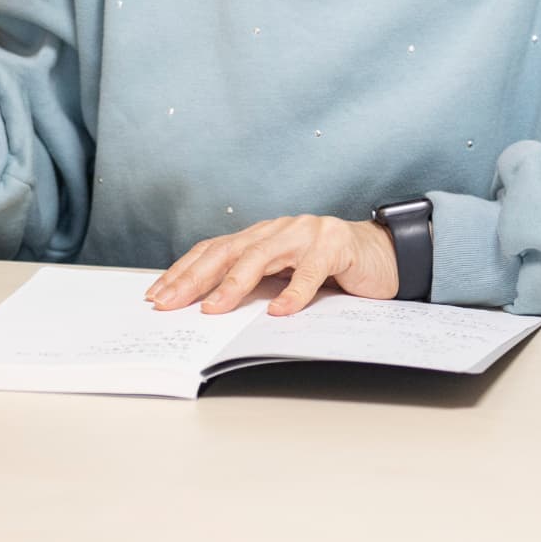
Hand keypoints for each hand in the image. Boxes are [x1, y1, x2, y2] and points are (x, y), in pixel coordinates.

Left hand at [145, 215, 398, 315]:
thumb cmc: (330, 268)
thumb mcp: (285, 273)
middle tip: (169, 303)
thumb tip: (209, 307)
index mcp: (261, 235)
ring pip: (262, 257)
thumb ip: (256, 282)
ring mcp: (306, 234)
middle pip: (228, 252)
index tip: (156, 294)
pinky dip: (294, 292)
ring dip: (235, 285)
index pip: (213, 250)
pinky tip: (280, 312)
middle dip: (194, 279)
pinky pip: (310, 272)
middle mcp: (278, 229)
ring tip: (213, 309)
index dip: (183, 270)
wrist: (384, 254)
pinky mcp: (335, 247)